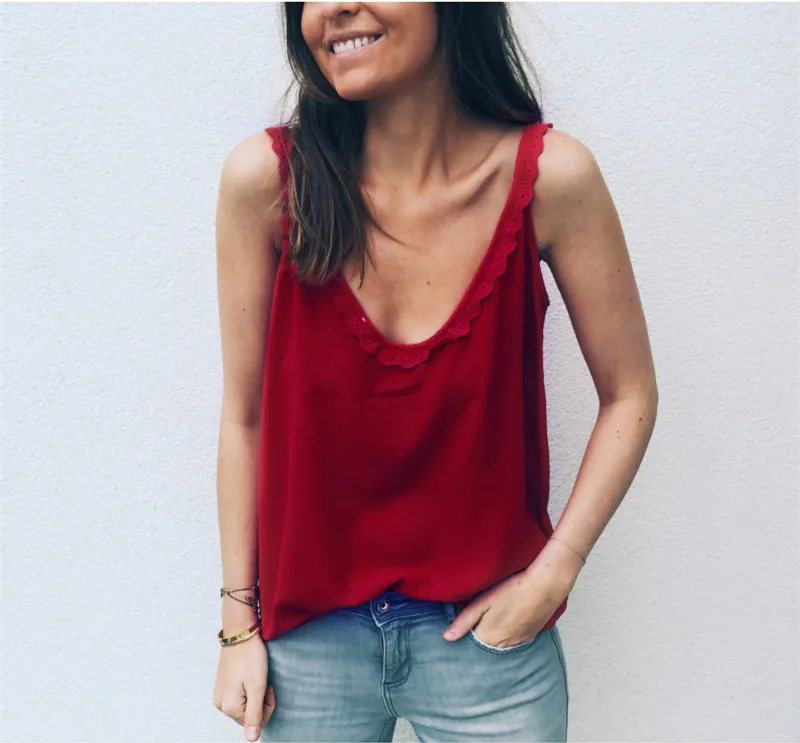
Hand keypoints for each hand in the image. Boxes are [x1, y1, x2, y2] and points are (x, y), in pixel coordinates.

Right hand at [213, 631, 275, 740]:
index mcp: (229, 707)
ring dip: (254, 693)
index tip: (267, 685)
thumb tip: (252, 739)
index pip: (256, 721)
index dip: (267, 704)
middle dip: (260, 699)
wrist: (239, 632)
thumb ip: (255, 715)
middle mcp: (221, 704)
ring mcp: (219, 694)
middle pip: (249, 714)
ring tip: (254, 674)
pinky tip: (248, 673)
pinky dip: (247, 687)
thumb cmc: (250, 656)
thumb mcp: (257, 686)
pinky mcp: (221, 685)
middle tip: (261, 679)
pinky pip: (238, 696)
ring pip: (244, 705)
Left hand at [443, 539, 582, 646]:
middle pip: (485, 647)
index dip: (465, 637)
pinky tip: (508, 622)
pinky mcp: (530, 636)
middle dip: (479, 639)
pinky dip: (508, 636)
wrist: (544, 587)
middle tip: (479, 621)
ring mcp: (518, 642)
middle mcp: (503, 645)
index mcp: (488, 637)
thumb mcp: (483, 602)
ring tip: (494, 621)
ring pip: (500, 646)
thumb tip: (447, 638)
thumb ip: (464, 621)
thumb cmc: (512, 590)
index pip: (471, 646)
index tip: (462, 630)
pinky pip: (514, 642)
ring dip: (494, 638)